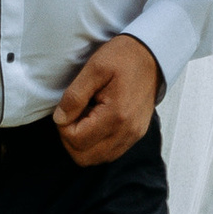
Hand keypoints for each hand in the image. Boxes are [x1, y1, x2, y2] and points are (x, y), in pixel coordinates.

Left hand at [54, 31, 161, 167]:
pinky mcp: (136, 135)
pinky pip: (110, 153)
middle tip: (72, 115)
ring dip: (83, 143)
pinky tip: (96, 122)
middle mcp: (127, 131)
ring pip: (97, 159)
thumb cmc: (124, 57)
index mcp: (116, 115)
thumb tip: (60, 119)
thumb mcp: (95, 67)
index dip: (63, 127)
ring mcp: (133, 136)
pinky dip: (96, 144)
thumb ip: (74, 96)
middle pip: (84, 157)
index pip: (77, 140)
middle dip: (70, 139)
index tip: (67, 108)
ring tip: (85, 117)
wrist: (152, 54)